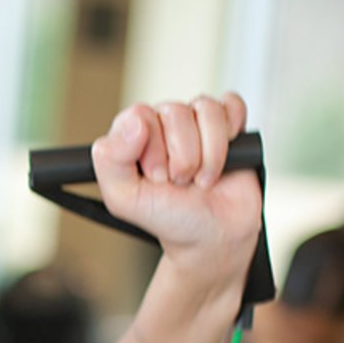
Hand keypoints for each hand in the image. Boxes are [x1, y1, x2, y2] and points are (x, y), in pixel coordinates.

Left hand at [91, 93, 261, 294]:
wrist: (212, 237)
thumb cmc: (168, 218)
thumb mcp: (125, 199)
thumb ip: (111, 160)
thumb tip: (135, 122)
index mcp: (134, 137)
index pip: (140, 115)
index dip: (152, 148)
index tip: (157, 178)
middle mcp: (164, 125)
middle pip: (175, 112)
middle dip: (182, 157)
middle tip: (179, 182)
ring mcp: (196, 123)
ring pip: (207, 110)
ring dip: (209, 154)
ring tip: (201, 178)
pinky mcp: (228, 125)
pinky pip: (232, 106)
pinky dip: (231, 136)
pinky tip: (225, 160)